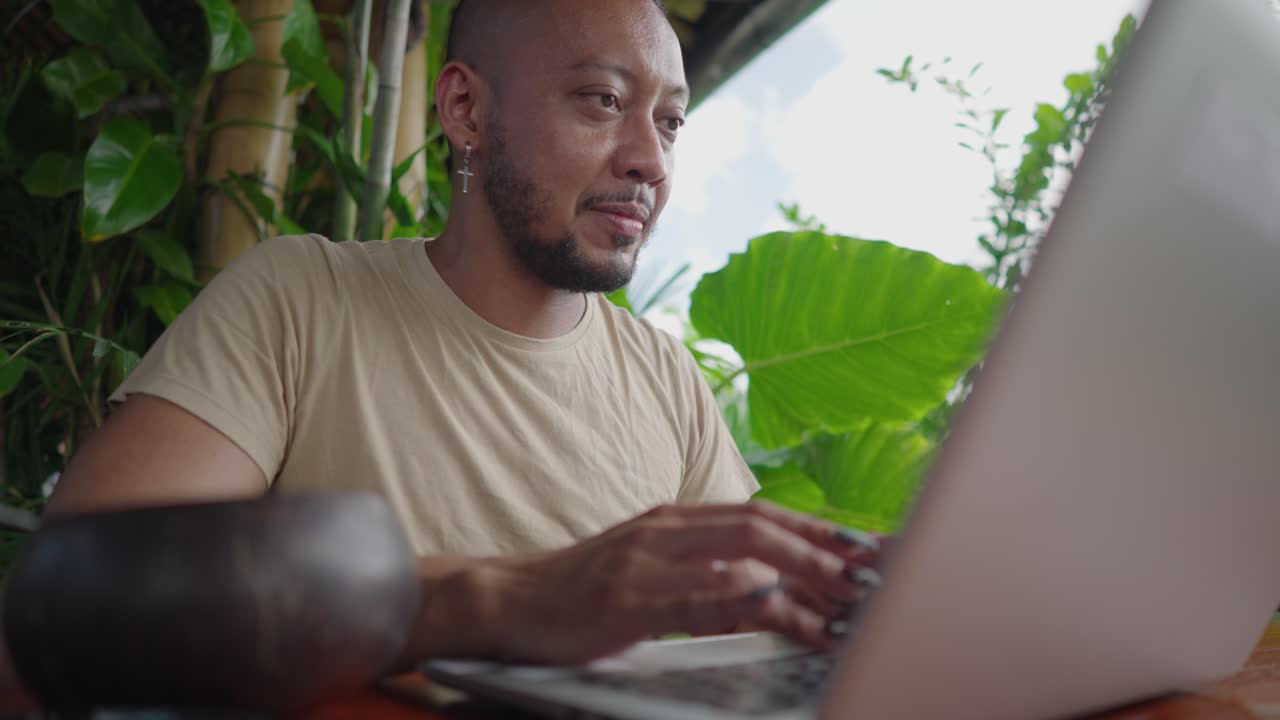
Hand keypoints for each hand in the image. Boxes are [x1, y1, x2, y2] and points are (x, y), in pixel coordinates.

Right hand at [420, 502, 881, 664]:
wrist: (504, 600)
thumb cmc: (580, 591)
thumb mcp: (646, 566)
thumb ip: (698, 566)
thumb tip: (763, 583)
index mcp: (674, 519)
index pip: (761, 515)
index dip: (817, 530)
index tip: (867, 549)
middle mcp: (665, 529)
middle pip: (761, 528)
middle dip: (823, 552)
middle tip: (872, 577)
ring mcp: (645, 561)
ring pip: (739, 560)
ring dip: (801, 581)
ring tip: (845, 607)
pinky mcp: (626, 600)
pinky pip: (695, 599)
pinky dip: (742, 601)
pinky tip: (777, 607)